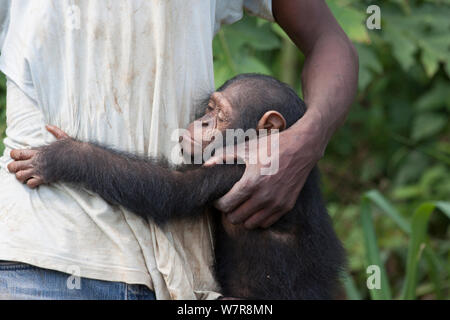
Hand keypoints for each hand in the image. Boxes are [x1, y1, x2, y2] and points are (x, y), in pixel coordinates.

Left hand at [7, 125, 69, 187]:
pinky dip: (31, 183)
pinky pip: (31, 183)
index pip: (17, 153)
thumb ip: (54, 131)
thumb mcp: (63, 137)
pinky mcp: (45, 178)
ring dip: (21, 177)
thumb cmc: (73, 149)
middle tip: (18, 168)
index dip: (13, 155)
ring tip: (26, 176)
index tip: (17, 157)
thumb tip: (47, 126)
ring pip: (20, 176)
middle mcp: (37, 161)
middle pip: (14, 166)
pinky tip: (36, 181)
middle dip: (13, 168)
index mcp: (39, 151)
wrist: (79, 159)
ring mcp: (40, 170)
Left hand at [205, 113, 326, 228]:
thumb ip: (223, 157)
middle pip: (235, 218)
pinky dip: (257, 218)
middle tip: (228, 201)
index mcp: (251, 182)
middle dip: (228, 211)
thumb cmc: (271, 145)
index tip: (218, 198)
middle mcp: (264, 197)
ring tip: (240, 205)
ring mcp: (276, 204)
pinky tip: (254, 207)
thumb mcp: (246, 148)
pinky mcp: (286, 206)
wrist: (302, 147)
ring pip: (250, 224)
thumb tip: (205, 166)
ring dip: (242, 217)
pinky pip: (265, 223)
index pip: (226, 205)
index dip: (217, 203)